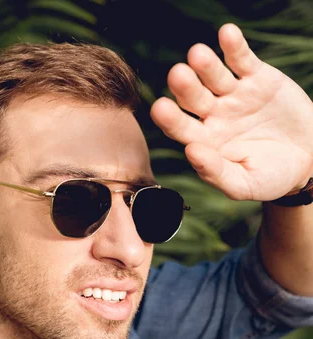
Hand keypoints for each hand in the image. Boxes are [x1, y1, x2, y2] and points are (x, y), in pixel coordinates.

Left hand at [151, 23, 312, 201]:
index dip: (170, 120)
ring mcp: (233, 94)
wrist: (307, 158)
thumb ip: (217, 173)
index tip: (161, 109)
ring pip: (214, 76)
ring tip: (197, 55)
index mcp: (204, 142)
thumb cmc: (270, 177)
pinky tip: (226, 34)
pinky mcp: (256, 77)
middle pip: (193, 98)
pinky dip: (235, 46)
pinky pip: (242, 59)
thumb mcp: (244, 184)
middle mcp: (213, 115)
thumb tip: (191, 153)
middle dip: (185, 87)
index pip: (181, 129)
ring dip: (206, 64)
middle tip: (178, 75)